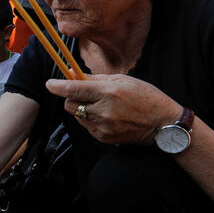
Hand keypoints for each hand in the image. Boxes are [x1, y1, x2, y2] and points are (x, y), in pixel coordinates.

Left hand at [45, 75, 180, 144]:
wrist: (163, 125)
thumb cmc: (146, 97)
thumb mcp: (123, 81)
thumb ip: (95, 79)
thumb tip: (72, 74)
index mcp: (109, 93)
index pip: (74, 89)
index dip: (58, 86)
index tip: (49, 84)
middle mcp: (103, 111)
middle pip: (70, 105)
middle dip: (71, 98)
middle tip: (82, 93)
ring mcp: (103, 127)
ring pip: (77, 116)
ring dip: (82, 109)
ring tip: (101, 105)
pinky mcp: (103, 138)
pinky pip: (87, 126)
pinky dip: (91, 120)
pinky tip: (107, 116)